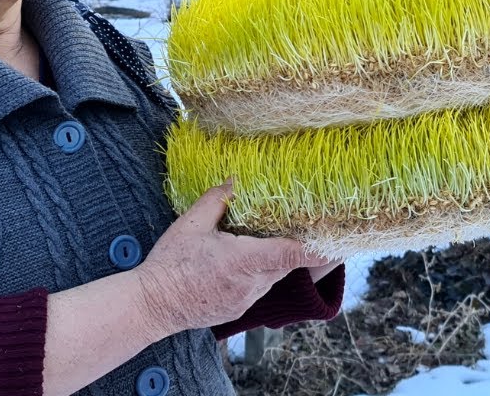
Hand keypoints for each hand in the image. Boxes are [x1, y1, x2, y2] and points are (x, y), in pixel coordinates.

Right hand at [133, 180, 329, 338]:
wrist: (153, 305)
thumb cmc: (170, 265)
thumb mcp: (189, 225)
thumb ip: (215, 201)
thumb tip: (234, 180)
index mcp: (242, 260)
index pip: (290, 253)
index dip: (316, 249)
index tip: (336, 243)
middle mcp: (251, 284)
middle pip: (285, 263)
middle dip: (292, 246)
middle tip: (300, 227)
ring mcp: (246, 299)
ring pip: (272, 276)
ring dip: (272, 259)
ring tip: (260, 241)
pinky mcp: (238, 308)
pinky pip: (258, 287)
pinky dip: (258, 273)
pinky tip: (241, 262)